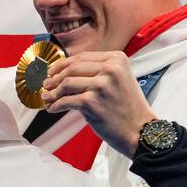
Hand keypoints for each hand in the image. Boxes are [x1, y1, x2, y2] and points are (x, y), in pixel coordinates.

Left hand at [41, 50, 155, 156]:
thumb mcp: (118, 79)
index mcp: (117, 59)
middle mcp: (110, 69)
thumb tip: (64, 72)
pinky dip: (55, 105)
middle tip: (46, 85)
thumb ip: (97, 72)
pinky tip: (52, 108)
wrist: (140, 130)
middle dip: (54, 77)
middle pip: (71, 68)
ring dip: (52, 92)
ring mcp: (101, 85)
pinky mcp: (92, 102)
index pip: (82, 57)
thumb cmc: (127, 107)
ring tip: (47, 98)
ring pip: (66, 83)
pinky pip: (65, 101)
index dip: (63, 64)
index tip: (53, 72)